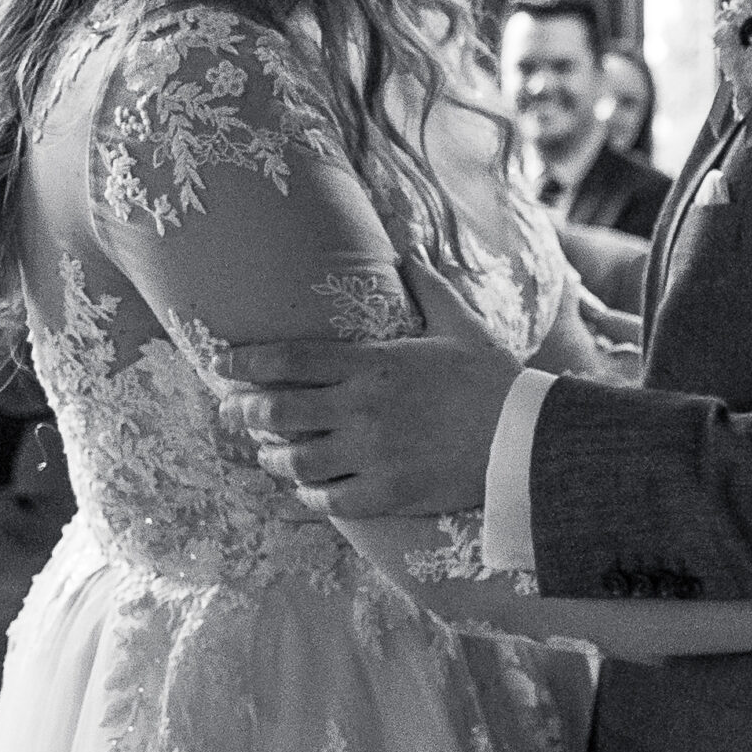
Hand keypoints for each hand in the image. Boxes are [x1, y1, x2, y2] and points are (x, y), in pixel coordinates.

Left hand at [222, 262, 520, 519]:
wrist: (527, 438)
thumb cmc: (494, 378)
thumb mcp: (461, 323)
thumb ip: (428, 286)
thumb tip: (410, 250)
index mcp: (373, 364)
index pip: (290, 360)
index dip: (247, 362)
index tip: (223, 364)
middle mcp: (362, 409)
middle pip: (279, 412)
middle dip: (245, 412)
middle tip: (232, 412)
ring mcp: (372, 455)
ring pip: (296, 462)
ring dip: (273, 458)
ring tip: (267, 455)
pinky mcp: (387, 494)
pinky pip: (329, 500)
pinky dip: (309, 496)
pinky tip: (306, 490)